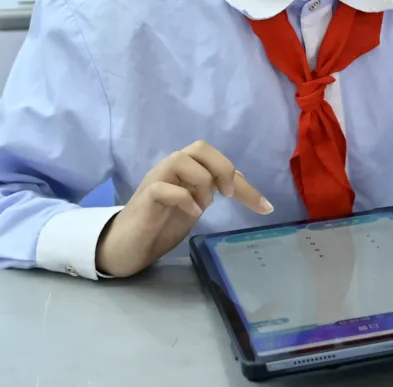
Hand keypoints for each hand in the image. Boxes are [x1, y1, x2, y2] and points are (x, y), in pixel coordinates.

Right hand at [95, 141, 273, 277]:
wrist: (127, 245)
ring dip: (201, 183)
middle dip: (222, 168)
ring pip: (181, 160)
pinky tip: (192, 214)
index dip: (244, 182)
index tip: (265, 207)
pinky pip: (165, 187)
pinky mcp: (145, 197)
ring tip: (203, 206)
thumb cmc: (162, 223)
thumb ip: (212, 190)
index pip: (217, 161)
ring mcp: (157, 179)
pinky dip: (184, 198)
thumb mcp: (196, 205)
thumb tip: (242, 183)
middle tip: (227, 194)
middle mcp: (171, 167)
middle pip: (200, 147)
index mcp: (186, 168)